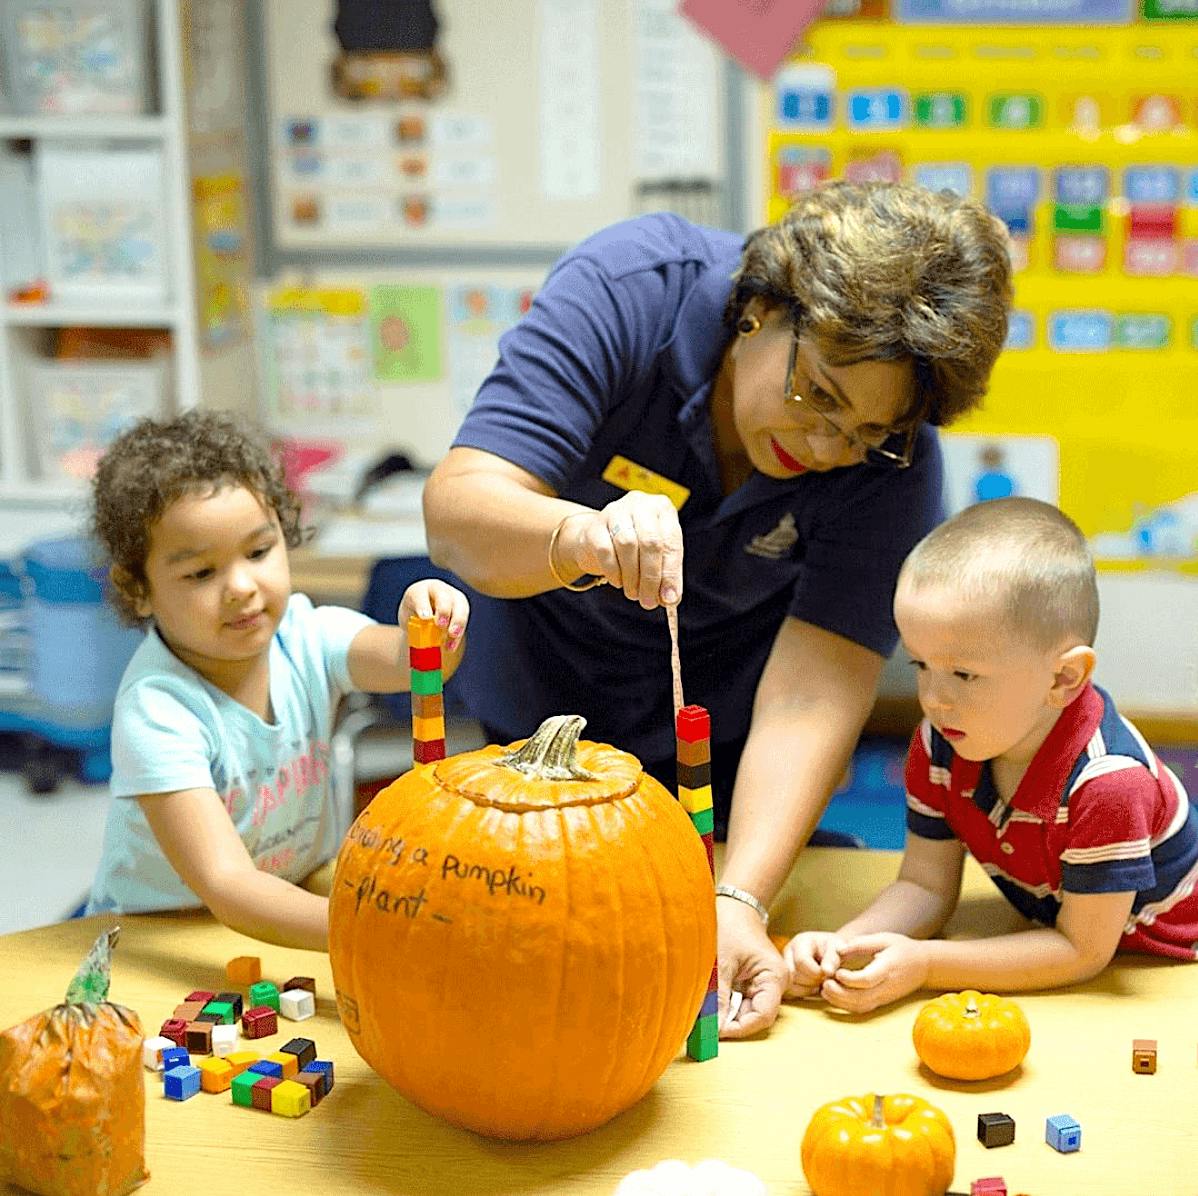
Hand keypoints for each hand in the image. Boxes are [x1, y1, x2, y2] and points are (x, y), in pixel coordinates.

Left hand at [399, 580, 469, 650]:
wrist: (423, 618)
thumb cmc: (413, 617)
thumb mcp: (408, 620)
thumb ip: (415, 626)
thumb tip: (421, 639)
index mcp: (419, 590)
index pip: (420, 595)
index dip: (422, 605)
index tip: (424, 618)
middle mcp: (437, 590)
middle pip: (443, 596)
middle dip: (444, 610)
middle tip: (441, 625)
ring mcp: (453, 597)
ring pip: (460, 606)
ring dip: (458, 622)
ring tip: (452, 636)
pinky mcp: (462, 608)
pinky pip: (463, 620)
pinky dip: (458, 635)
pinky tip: (451, 646)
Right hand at [554, 493, 682, 608]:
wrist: (598, 539)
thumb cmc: (634, 547)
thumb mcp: (656, 557)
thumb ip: (666, 575)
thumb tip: (670, 598)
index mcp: (662, 508)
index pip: (671, 540)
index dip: (671, 572)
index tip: (669, 597)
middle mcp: (639, 504)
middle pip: (650, 542)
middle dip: (651, 577)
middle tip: (649, 601)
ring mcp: (615, 511)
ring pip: (627, 545)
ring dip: (632, 576)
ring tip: (634, 592)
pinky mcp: (594, 526)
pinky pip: (605, 550)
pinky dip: (614, 572)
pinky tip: (619, 581)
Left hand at [717, 898, 787, 1038]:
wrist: (732, 904)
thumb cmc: (729, 925)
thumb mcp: (721, 962)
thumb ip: (718, 997)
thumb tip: (712, 1028)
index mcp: (774, 977)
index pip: (762, 1015)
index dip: (740, 1028)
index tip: (716, 1033)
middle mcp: (773, 984)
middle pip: (755, 1016)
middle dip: (731, 1023)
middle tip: (705, 1028)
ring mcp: (763, 983)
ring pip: (746, 1011)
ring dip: (726, 1016)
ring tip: (704, 1015)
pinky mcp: (751, 982)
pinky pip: (740, 1002)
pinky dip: (725, 1006)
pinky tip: (709, 1006)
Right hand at [782, 931, 847, 997]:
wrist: (832, 951)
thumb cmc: (836, 949)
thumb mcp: (838, 949)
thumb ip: (832, 959)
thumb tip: (827, 971)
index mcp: (800, 941)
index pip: (801, 961)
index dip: (816, 972)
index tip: (828, 974)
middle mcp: (789, 951)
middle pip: (793, 974)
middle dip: (811, 981)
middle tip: (824, 979)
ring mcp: (785, 964)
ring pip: (790, 984)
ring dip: (807, 989)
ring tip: (819, 982)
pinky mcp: (785, 975)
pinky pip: (789, 990)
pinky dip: (803, 992)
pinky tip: (813, 987)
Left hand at [819, 932, 928, 1013]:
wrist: (924, 966)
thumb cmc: (902, 948)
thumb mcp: (884, 939)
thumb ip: (861, 943)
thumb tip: (839, 949)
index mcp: (888, 968)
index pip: (868, 979)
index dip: (850, 979)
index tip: (836, 972)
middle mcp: (887, 987)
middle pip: (862, 997)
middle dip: (840, 994)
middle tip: (824, 983)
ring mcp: (885, 997)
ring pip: (861, 1006)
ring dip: (841, 1002)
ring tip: (824, 990)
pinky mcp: (883, 1002)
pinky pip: (864, 1008)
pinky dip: (847, 1006)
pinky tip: (834, 996)